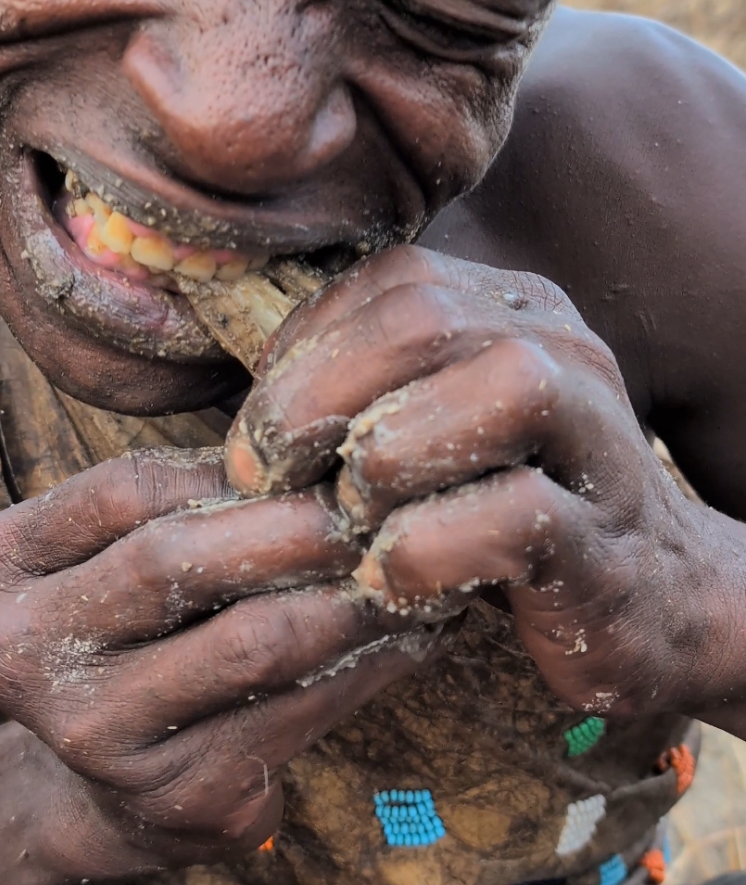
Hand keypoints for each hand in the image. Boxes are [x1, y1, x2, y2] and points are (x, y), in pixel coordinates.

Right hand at [0, 449, 439, 875]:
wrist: (103, 788)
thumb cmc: (133, 631)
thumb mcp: (118, 550)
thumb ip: (184, 496)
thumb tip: (323, 437)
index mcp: (0, 566)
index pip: (124, 488)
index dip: (231, 467)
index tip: (320, 449)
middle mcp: (20, 653)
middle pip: (175, 562)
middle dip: (298, 526)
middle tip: (381, 502)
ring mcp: (91, 737)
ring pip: (250, 644)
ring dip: (350, 597)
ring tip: (412, 563)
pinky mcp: (174, 798)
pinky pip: (294, 714)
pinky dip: (366, 666)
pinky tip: (411, 636)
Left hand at [225, 245, 722, 720]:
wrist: (637, 601)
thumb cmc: (495, 513)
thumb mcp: (424, 432)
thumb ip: (359, 392)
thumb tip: (247, 406)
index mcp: (514, 309)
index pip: (392, 282)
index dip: (302, 350)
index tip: (257, 433)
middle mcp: (564, 350)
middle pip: (425, 320)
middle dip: (314, 399)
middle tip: (265, 474)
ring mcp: (597, 438)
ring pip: (492, 393)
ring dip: (381, 468)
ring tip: (352, 524)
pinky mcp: (601, 539)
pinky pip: (508, 518)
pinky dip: (421, 553)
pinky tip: (394, 580)